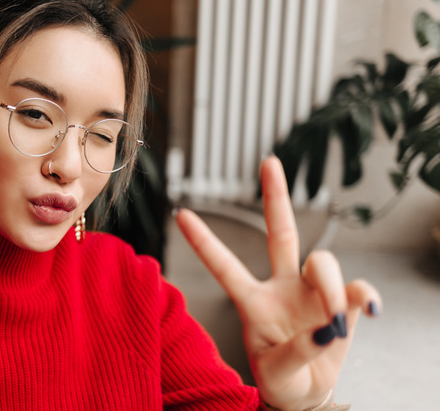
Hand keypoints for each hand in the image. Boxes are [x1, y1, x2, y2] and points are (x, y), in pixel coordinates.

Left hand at [174, 156, 380, 409]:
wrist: (307, 394)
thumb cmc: (282, 380)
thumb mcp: (276, 373)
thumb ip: (297, 352)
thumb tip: (328, 329)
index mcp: (252, 302)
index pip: (225, 266)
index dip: (204, 241)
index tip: (179, 213)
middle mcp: (281, 287)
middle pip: (280, 234)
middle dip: (274, 197)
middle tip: (269, 160)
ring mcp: (312, 291)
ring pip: (322, 262)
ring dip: (330, 288)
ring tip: (334, 327)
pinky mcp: (342, 302)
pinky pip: (357, 288)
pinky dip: (363, 297)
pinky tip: (368, 311)